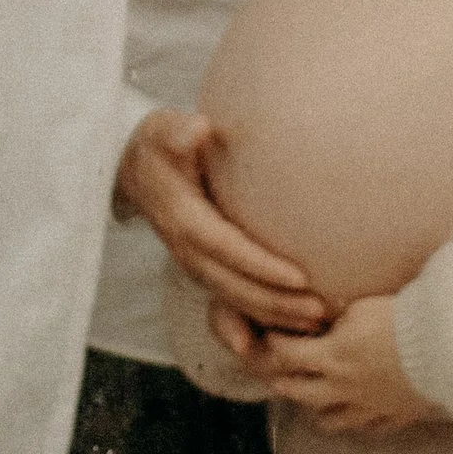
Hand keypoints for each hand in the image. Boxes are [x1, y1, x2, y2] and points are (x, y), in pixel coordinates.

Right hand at [115, 110, 329, 331]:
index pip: (227, 249)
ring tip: (315, 324)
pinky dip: (261, 315)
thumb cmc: (160, 145)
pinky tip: (294, 322)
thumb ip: (180, 132)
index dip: (262, 266)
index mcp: (183, 219)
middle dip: (275, 303)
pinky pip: (232, 298)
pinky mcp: (203, 267)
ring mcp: (193, 263)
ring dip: (273, 315)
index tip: (299, 278)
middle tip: (319, 312)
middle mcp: (187, 249)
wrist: (133, 168)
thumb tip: (199, 129)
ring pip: (234, 299)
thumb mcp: (165, 131)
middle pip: (234, 285)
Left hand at [223, 292, 442, 435]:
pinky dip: (360, 422)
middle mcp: (343, 386)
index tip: (270, 336)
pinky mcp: (395, 415)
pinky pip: (370, 428)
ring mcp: (368, 406)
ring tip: (315, 399)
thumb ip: (336, 322)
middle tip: (279, 373)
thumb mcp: (360, 309)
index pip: (287, 354)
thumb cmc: (403, 318)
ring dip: (318, 409)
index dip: (274, 344)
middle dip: (284, 382)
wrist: (445, 345)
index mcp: (331, 356)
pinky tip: (358, 413)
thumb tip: (325, 327)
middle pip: (300, 393)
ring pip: (330, 420)